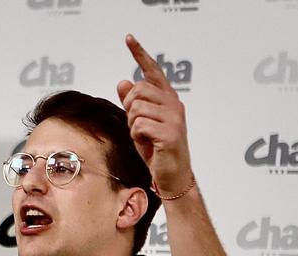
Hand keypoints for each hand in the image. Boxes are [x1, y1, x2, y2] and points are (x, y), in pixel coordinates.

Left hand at [115, 33, 192, 194]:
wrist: (172, 176)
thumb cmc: (157, 151)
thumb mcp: (141, 124)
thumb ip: (133, 104)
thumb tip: (123, 82)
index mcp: (168, 99)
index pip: (153, 72)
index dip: (140, 54)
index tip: (128, 38)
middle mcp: (174, 104)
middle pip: (138, 90)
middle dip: (130, 108)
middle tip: (137, 126)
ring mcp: (174, 118)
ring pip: (137, 108)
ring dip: (133, 125)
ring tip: (144, 137)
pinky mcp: (170, 133)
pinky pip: (140, 125)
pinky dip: (137, 136)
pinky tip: (147, 144)